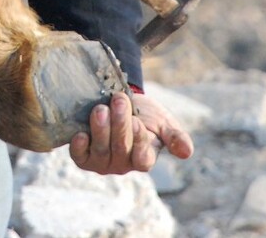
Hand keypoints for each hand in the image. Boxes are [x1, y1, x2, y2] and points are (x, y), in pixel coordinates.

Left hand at [69, 91, 193, 175]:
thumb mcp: (163, 123)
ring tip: (100, 109)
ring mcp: (102, 162)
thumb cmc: (145, 115)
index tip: (138, 121)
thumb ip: (175, 137)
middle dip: (119, 123)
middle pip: (120, 149)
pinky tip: (80, 133)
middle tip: (118, 100)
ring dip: (100, 129)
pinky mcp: (83, 156)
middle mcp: (122, 164)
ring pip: (100, 150)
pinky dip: (79, 146)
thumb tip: (187, 152)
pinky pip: (79, 156)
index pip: (143, 158)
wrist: (120, 103)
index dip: (139, 141)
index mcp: (144, 159)